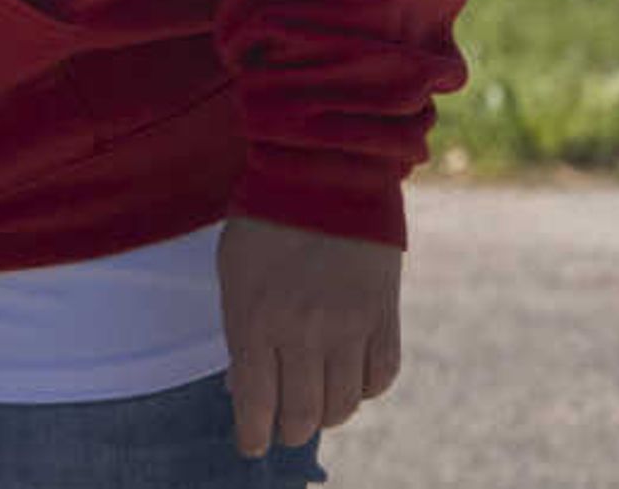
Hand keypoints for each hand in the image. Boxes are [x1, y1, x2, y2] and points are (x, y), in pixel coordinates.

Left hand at [218, 213, 401, 456]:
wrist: (325, 174)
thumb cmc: (265, 220)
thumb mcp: (233, 274)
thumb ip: (239, 331)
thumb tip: (242, 387)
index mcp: (255, 319)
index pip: (255, 402)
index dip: (252, 434)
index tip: (250, 446)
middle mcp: (303, 332)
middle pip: (302, 412)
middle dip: (288, 430)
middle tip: (282, 431)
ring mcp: (349, 327)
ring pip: (343, 403)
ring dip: (326, 414)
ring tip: (314, 407)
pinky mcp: (385, 317)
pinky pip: (381, 377)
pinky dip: (365, 390)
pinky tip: (350, 382)